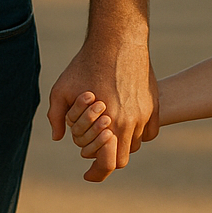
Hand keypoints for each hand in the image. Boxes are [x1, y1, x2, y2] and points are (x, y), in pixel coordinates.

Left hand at [47, 36, 155, 181]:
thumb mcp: (62, 88)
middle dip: (108, 157)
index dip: (97, 173)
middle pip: (123, 158)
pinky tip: (125, 122)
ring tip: (109, 132)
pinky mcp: (154, 102)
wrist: (118, 39)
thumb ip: (57, 116)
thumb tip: (59, 137)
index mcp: (110, 123)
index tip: (88, 174)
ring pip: (136, 143)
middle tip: (97, 149)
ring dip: (123, 143)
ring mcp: (145, 112)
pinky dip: (138, 132)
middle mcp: (131, 121)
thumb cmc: (86, 63)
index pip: (108, 164)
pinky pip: (149, 130)